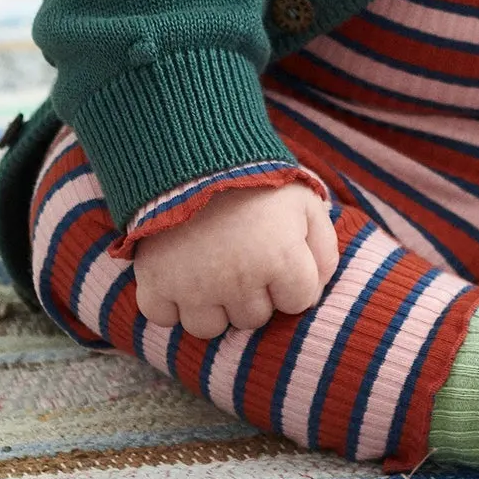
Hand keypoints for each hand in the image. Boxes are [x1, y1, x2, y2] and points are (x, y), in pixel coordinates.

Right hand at [132, 182, 338, 339]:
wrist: (192, 150)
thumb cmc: (256, 179)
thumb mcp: (305, 201)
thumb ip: (323, 248)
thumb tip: (316, 291)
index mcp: (279, 257)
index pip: (298, 302)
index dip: (290, 278)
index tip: (277, 253)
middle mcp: (237, 280)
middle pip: (254, 319)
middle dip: (252, 292)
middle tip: (241, 254)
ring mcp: (193, 285)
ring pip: (210, 328)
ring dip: (212, 305)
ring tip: (211, 267)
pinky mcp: (155, 282)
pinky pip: (164, 318)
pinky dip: (169, 302)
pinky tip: (178, 273)